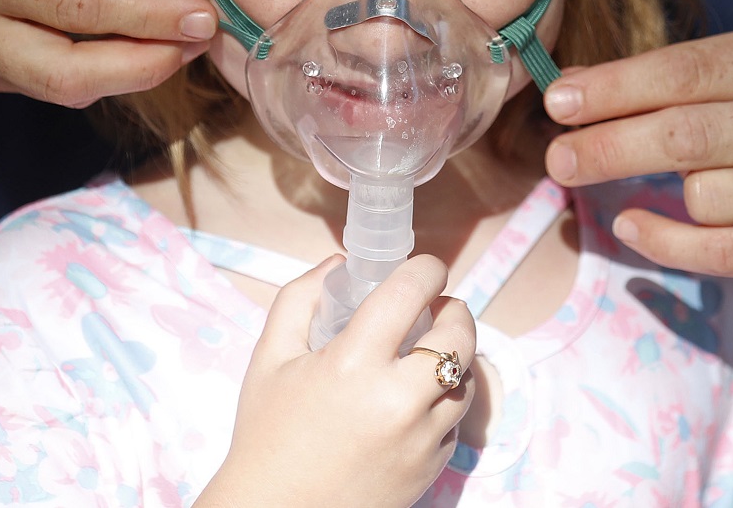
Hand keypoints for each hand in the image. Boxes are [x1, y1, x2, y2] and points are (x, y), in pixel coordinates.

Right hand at [0, 0, 218, 106]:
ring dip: (128, 70)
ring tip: (175, 36)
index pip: (78, 10)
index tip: (204, 17)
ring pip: (62, 87)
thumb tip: (185, 14)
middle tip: (197, 39)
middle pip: (65, 75)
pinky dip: (99, 68)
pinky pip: (49, 83)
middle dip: (144, 65)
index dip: (149, 20)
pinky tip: (130, 40)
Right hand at [202, 255, 475, 507]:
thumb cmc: (267, 434)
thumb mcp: (269, 358)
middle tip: (437, 309)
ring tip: (427, 355)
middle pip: (459, 335)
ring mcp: (419, 439)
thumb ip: (300, 299)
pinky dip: (443, 403)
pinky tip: (416, 401)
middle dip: (453, 311)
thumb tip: (340, 263)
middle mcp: (396, 400)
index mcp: (353, 364)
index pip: (410, 293)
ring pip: (465, 379)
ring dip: (453, 358)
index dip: (426, 269)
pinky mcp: (430, 469)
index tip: (426, 269)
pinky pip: (455, 422)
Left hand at [541, 31, 732, 290]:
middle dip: (610, 146)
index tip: (558, 102)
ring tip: (671, 188)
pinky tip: (632, 226)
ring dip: (665, 196)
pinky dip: (663, 242)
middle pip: (686, 136)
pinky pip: (715, 251)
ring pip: (702, 196)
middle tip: (558, 160)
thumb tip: (566, 86)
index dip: (615, 88)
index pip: (685, 71)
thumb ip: (651, 82)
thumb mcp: (723, 84)